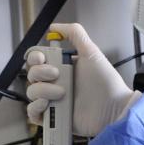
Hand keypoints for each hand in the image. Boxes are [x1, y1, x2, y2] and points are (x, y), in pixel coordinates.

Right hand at [26, 23, 141, 136]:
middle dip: (40, 73)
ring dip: (43, 90)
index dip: (34, 58)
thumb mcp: (91, 52)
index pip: (36, 60)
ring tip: (62, 93)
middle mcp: (54, 83)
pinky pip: (32, 113)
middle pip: (31, 74)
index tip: (42, 58)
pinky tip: (48, 105)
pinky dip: (36, 108)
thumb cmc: (105, 82)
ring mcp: (52, 100)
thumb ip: (75, 34)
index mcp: (61, 67)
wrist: (112, 108)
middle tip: (57, 74)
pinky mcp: (52, 117)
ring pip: (31, 92)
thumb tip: (55, 27)